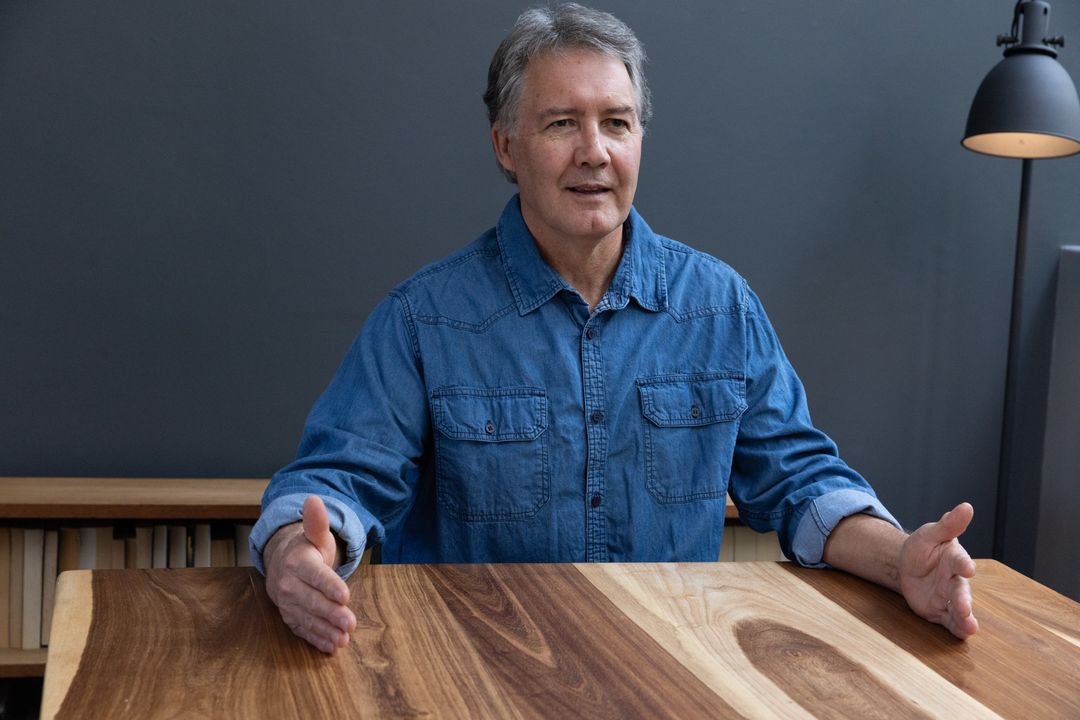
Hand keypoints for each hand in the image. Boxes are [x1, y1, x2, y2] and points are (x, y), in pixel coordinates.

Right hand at [264, 495, 356, 653]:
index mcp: (297, 562)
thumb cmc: (306, 549)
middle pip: (312, 601)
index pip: (315, 576)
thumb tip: (314, 500)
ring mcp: (287, 604)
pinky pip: (302, 630)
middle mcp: (288, 585)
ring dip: (325, 630)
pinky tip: (330, 647)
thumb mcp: (316, 535)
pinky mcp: (289, 617)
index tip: (345, 595)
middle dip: (331, 614)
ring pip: (307, 619)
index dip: (329, 586)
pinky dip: (316, 639)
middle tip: (350, 623)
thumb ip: (317, 523)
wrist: (282, 563)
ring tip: (343, 640)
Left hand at [898, 502, 978, 639]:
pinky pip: (950, 621)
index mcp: (953, 559)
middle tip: (965, 608)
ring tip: (970, 627)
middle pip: (960, 591)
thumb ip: (948, 524)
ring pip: (959, 609)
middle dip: (963, 600)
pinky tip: (964, 634)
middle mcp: (955, 580)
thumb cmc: (923, 547)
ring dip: (965, 618)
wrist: (907, 565)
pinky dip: (958, 628)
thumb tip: (966, 506)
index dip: (964, 565)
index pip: (959, 561)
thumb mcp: (930, 533)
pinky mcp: (940, 611)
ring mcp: (949, 597)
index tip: (968, 568)